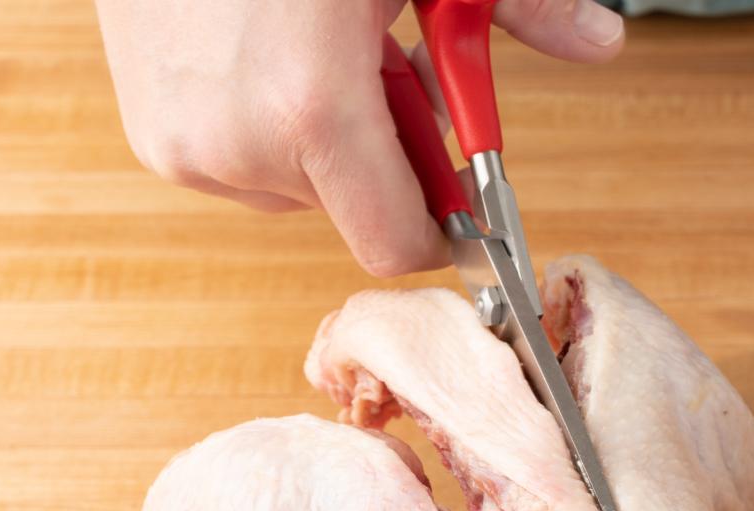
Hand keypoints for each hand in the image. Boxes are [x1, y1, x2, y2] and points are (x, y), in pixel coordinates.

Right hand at [93, 0, 623, 275]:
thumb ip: (517, 6)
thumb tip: (601, 41)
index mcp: (308, 109)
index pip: (398, 243)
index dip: (445, 222)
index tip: (465, 192)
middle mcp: (236, 144)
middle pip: (356, 208)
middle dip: (392, 150)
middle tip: (394, 64)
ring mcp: (183, 144)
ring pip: (302, 186)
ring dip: (332, 134)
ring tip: (326, 45)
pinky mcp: (152, 133)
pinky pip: (244, 161)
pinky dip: (275, 122)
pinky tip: (274, 50)